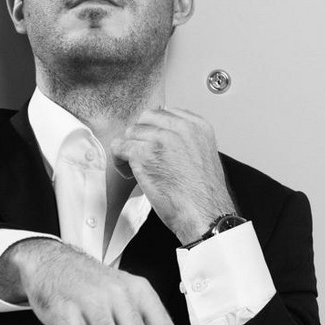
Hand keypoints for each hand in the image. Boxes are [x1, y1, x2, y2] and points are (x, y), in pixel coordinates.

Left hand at [111, 108, 235, 244]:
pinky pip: (119, 147)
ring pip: (131, 132)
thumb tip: (163, 136)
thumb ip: (186, 140)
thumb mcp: (203, 154)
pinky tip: (129, 174)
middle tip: (142, 155)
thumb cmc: (204, 194)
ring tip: (136, 169)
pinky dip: (119, 161)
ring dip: (129, 150)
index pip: (165, 112)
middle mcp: (179, 127)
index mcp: (197, 125)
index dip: (154, 129)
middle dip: (140, 136)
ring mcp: (160, 139)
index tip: (152, 143)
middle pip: (145, 119)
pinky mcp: (143, 154)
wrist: (205, 212)